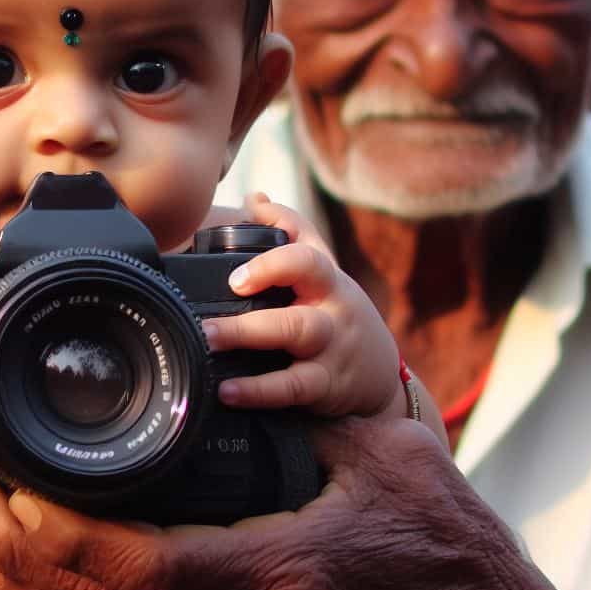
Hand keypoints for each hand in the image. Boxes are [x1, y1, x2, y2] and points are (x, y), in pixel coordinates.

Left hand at [0, 416, 561, 589]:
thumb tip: (250, 370)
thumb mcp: (385, 453)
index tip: (8, 488)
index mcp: (275, 571)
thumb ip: (312, 410)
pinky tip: (56, 555)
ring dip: (43, 573)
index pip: (140, 562)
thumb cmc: (450, 545)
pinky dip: (88, 589)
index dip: (61, 532)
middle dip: (21, 551)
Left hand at [204, 193, 399, 419]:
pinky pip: (293, 387)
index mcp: (325, 278)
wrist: (381, 375)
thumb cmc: (337, 313)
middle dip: (259, 287)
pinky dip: (259, 391)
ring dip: (249, 336)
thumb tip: (255, 198)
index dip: (273, 259)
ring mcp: (332, 345)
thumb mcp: (324, 273)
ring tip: (209, 340)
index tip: (236, 276)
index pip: (306, 253)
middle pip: (303, 286)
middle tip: (210, 312)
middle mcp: (332, 306)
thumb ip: (291, 231)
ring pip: (297, 332)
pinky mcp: (326, 385)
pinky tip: (228, 391)